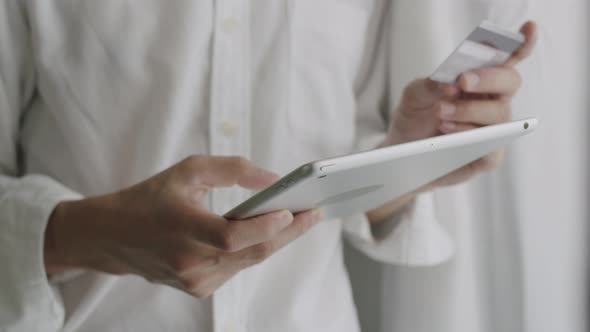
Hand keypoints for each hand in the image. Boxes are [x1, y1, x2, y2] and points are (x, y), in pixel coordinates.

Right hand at [44, 156, 321, 296]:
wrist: (111, 237)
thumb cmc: (148, 199)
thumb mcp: (187, 171)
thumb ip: (231, 170)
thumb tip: (272, 179)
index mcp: (182, 228)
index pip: (232, 235)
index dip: (267, 226)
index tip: (296, 210)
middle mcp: (188, 261)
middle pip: (252, 252)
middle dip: (289, 233)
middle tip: (314, 214)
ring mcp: (193, 280)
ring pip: (248, 262)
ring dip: (275, 242)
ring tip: (298, 219)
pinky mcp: (197, 289)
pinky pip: (236, 268)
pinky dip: (253, 251)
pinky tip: (267, 234)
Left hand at [368, 21, 536, 221]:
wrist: (402, 151)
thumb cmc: (414, 117)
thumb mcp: (413, 95)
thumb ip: (429, 85)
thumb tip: (450, 83)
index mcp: (479, 79)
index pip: (507, 58)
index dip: (521, 44)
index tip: (529, 28)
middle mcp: (492, 101)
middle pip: (510, 82)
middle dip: (488, 78)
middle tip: (462, 81)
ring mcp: (493, 129)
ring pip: (500, 115)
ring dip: (470, 110)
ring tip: (441, 112)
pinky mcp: (487, 156)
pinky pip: (493, 147)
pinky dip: (471, 136)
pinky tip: (449, 131)